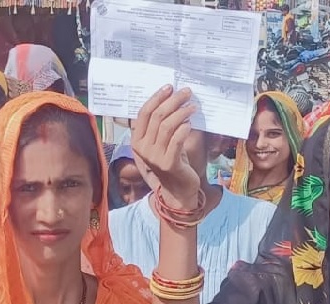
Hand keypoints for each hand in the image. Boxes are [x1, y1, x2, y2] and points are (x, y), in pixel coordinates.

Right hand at [130, 86, 202, 205]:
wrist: (178, 189)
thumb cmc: (172, 161)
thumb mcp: (161, 142)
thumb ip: (160, 125)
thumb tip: (171, 98)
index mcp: (137, 141)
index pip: (144, 114)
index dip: (156, 98)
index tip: (169, 87)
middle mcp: (143, 148)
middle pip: (157, 117)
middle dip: (173, 101)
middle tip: (186, 93)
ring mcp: (155, 157)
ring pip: (167, 125)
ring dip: (182, 112)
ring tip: (192, 107)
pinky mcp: (169, 163)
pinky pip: (177, 139)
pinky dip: (184, 128)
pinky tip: (190, 124)